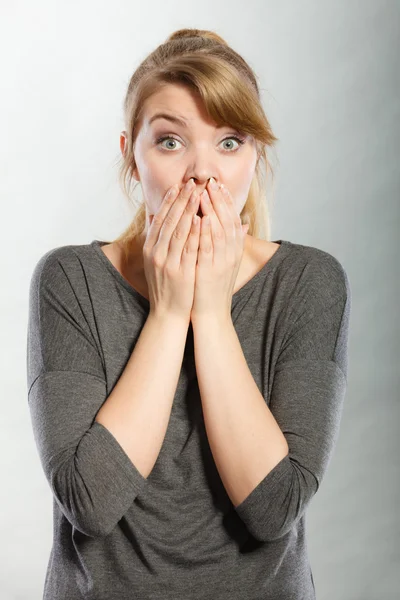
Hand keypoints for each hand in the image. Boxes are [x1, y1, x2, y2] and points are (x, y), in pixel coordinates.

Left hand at [191, 178, 248, 322]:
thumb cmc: (212, 286)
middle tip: (212, 181)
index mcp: (234, 250)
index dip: (227, 201)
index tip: (220, 185)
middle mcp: (231, 254)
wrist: (211, 313)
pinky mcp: (211, 270)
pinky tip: (202, 217)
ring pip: (219, 231)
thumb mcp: (223, 262)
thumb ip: (227, 242)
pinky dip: (207, 231)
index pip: (233, 219)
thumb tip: (237, 224)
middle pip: (228, 220)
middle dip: (220, 199)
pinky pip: (209, 247)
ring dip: (213, 210)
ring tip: (205, 193)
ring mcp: (222, 262)